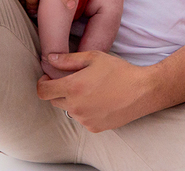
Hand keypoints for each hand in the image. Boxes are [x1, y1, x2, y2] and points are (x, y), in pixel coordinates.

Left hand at [37, 52, 159, 132]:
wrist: (142, 91)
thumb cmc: (119, 71)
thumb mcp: (93, 57)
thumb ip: (68, 59)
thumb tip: (50, 59)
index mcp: (73, 87)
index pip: (43, 91)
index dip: (42, 83)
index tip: (49, 77)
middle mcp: (76, 106)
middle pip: (54, 101)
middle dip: (59, 90)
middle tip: (74, 80)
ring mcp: (84, 119)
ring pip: (69, 110)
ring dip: (73, 100)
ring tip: (92, 90)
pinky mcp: (94, 127)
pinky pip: (82, 119)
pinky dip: (86, 110)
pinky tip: (100, 100)